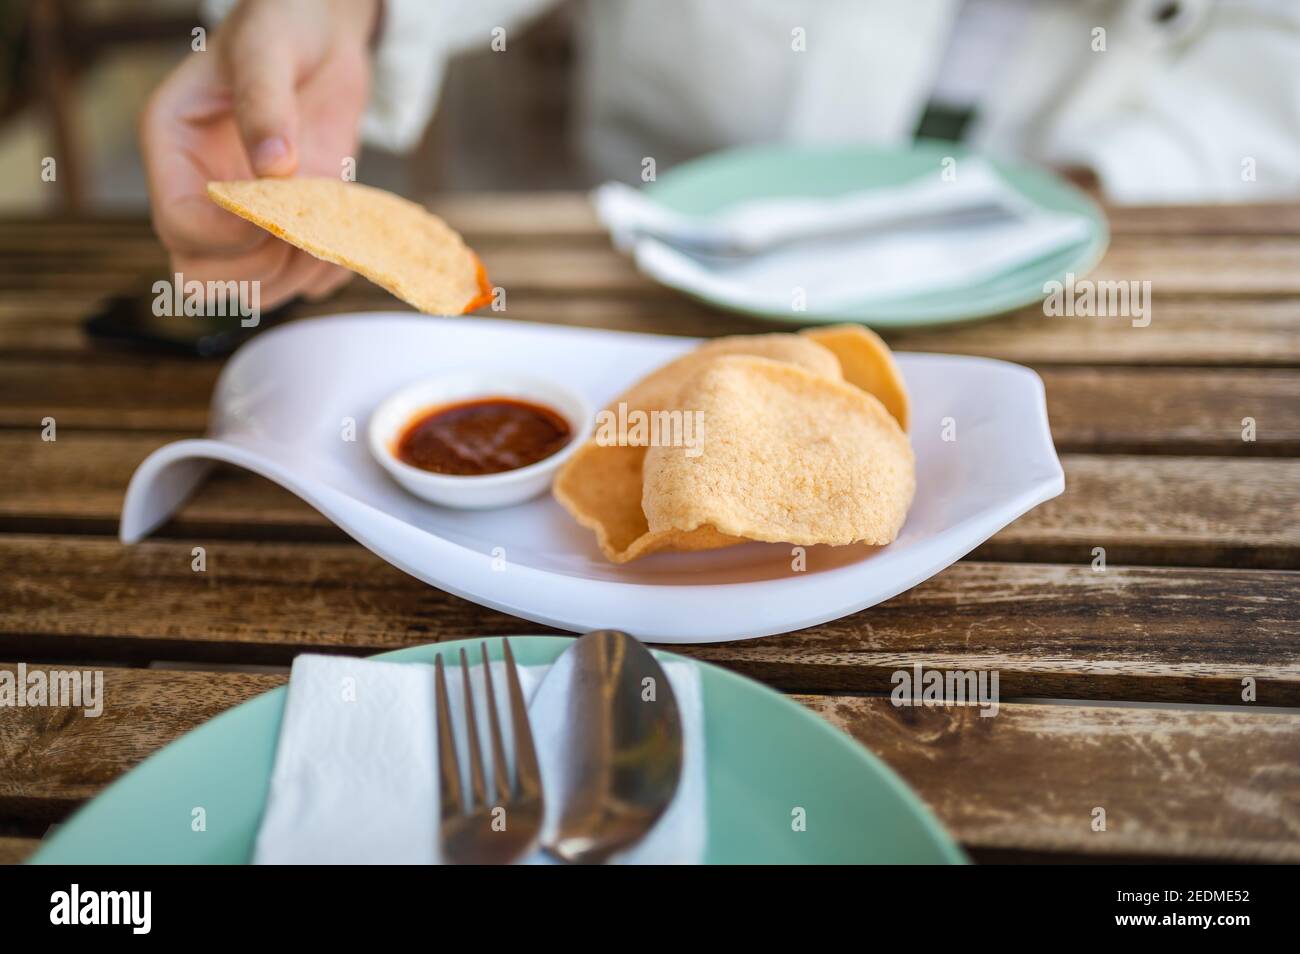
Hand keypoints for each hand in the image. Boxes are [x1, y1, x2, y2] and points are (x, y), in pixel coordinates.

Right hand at [141, 0, 379, 308]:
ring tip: (332, 229)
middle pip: (201, 275)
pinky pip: (297, 284)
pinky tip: (346, 235)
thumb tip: (275, 166)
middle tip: (305, 226)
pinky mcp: (285, 229)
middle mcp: (200, 192)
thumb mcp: (268, 49)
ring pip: (250, 291)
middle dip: (260, 266)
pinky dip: (326, 275)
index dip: (228, 236)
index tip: (276, 211)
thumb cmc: (282, 26)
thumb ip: (264, 101)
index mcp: (173, 149)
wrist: (321, 35)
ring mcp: (242, 218)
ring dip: (296, 278)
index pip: (179, 226)